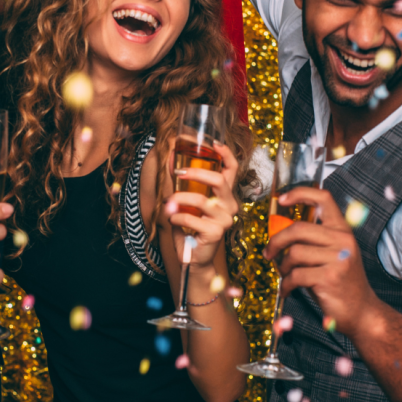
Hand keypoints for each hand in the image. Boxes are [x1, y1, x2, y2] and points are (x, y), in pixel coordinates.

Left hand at [166, 141, 238, 270]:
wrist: (194, 258)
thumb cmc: (191, 227)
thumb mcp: (187, 202)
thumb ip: (183, 183)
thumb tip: (170, 159)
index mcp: (225, 195)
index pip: (232, 170)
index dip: (226, 154)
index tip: (213, 143)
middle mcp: (230, 205)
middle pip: (219, 180)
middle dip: (196, 172)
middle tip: (178, 172)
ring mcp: (225, 220)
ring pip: (201, 200)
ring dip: (178, 199)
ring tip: (168, 203)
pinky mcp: (216, 233)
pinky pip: (191, 219)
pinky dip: (176, 217)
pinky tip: (172, 219)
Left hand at [264, 185, 381, 333]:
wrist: (361, 312)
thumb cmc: (340, 282)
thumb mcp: (332, 255)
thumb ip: (313, 240)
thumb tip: (279, 230)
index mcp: (343, 231)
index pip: (324, 199)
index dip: (301, 193)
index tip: (283, 199)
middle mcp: (343, 241)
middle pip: (299, 228)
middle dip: (277, 241)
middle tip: (269, 253)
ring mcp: (338, 259)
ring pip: (294, 253)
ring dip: (284, 267)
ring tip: (286, 275)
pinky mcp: (330, 278)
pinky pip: (296, 275)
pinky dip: (286, 284)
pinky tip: (287, 289)